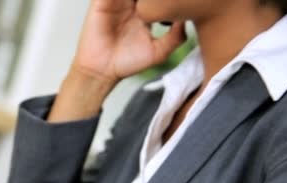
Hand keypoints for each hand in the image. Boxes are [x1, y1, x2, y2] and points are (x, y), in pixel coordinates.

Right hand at [48, 0, 185, 122]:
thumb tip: (186, 19)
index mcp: (145, 12)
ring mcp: (116, 2)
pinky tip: (134, 1)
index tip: (178, 0)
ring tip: (147, 0)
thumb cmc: (127, 63)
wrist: (102, 71)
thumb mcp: (159, 52)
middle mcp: (130, 5)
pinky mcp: (101, 3)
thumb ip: (175, 37)